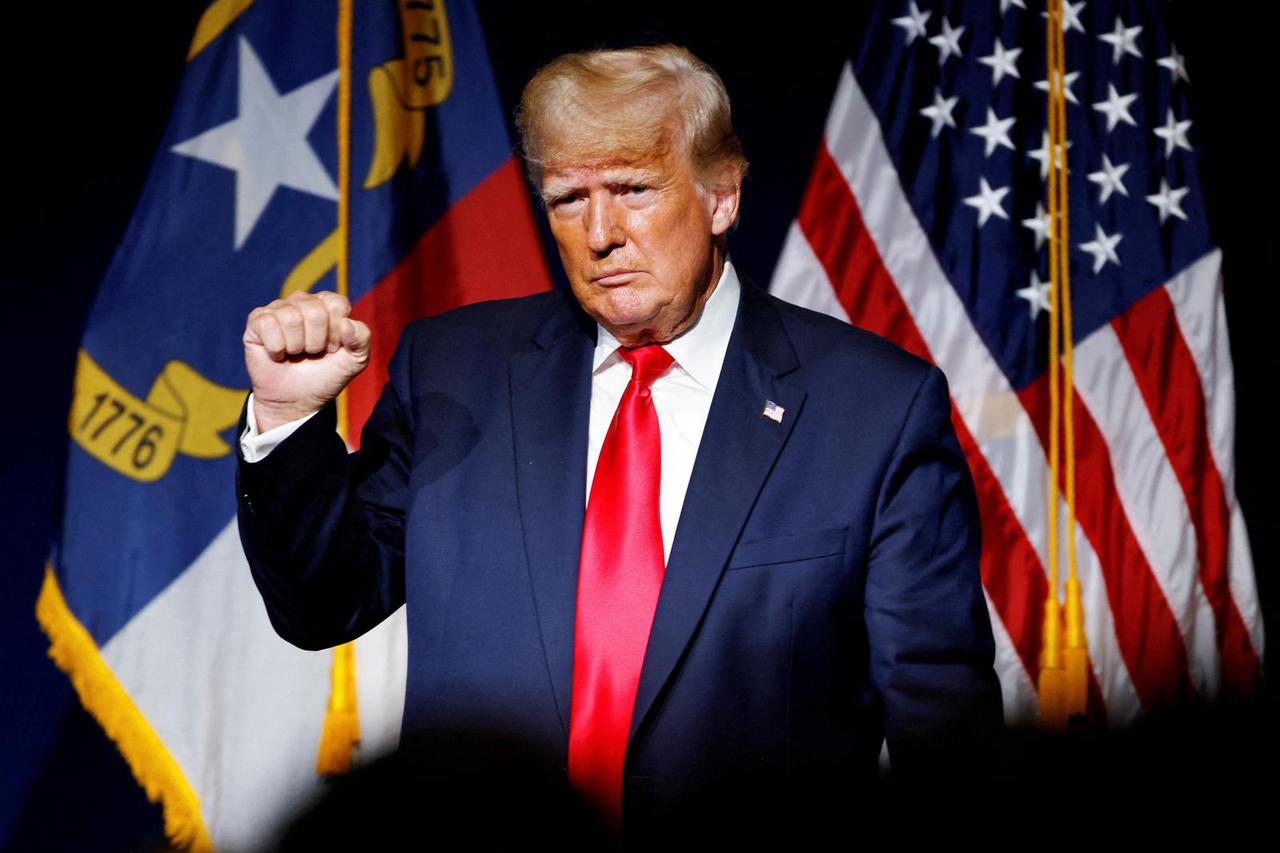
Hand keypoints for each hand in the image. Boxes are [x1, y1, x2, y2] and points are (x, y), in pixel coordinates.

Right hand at [243, 291, 370, 431]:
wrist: (296, 400)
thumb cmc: (325, 376)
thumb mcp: (354, 361)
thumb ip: (362, 339)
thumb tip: (347, 322)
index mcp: (328, 305)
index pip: (337, 305)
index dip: (336, 333)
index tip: (332, 348)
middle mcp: (303, 301)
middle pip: (315, 311)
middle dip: (316, 342)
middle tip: (312, 353)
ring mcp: (278, 309)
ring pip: (291, 318)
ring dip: (296, 346)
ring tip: (295, 353)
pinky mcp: (257, 321)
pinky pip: (268, 324)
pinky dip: (276, 348)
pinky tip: (278, 354)